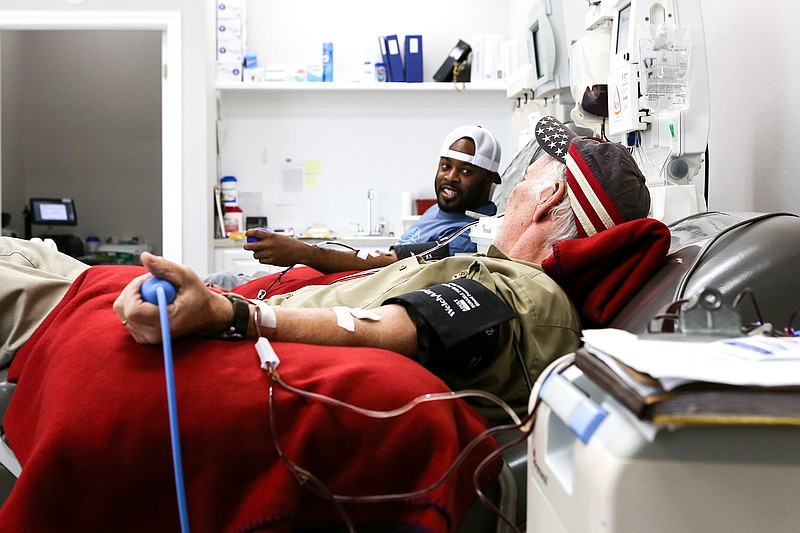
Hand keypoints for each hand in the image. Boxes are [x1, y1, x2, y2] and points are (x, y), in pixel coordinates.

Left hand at [114, 252, 231, 343]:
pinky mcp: (141, 336)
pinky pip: (125, 316)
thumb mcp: (186, 276)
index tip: (148, 279)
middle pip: (123, 308)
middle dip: (134, 290)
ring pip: (122, 310)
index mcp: (166, 323)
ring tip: (155, 293)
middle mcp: (154, 334)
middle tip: (154, 283)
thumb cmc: (197, 297)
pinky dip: (134, 304)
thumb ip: (164, 267)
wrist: (205, 315)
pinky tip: (151, 302)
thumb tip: (144, 256)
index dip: (134, 289)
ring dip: (134, 296)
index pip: (133, 309)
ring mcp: (146, 338)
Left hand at [243, 230, 311, 266]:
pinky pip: (262, 261)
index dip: (249, 233)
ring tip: (259, 253)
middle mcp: (268, 244)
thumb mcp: (280, 237)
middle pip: (251, 245)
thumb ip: (270, 238)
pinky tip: (265, 257)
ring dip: (256, 254)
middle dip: (247, 246)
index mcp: (270, 236)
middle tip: (246, 246)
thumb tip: (261, 239)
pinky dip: (262, 259)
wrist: (300, 252)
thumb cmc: (292, 244)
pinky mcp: (271, 261)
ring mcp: (269, 253)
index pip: (255, 233)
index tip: (247, 234)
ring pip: (256, 255)